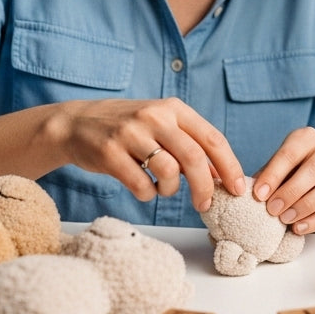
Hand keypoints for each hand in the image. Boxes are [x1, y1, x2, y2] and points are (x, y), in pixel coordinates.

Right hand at [54, 97, 244, 212]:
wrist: (76, 124)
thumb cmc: (128, 128)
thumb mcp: (161, 124)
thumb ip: (190, 143)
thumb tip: (222, 173)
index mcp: (173, 109)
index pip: (212, 139)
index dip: (229, 166)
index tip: (238, 189)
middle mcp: (154, 117)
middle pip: (195, 158)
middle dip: (206, 187)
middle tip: (206, 204)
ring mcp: (131, 133)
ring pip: (169, 172)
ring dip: (170, 190)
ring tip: (162, 188)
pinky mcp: (110, 152)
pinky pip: (141, 185)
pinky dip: (147, 193)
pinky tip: (142, 186)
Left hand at [251, 127, 314, 234]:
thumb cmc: (291, 172)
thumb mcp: (277, 168)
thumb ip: (266, 177)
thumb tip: (249, 192)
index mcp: (307, 138)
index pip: (291, 153)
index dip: (274, 174)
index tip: (259, 194)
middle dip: (292, 191)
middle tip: (273, 209)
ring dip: (306, 206)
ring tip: (286, 220)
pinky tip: (300, 227)